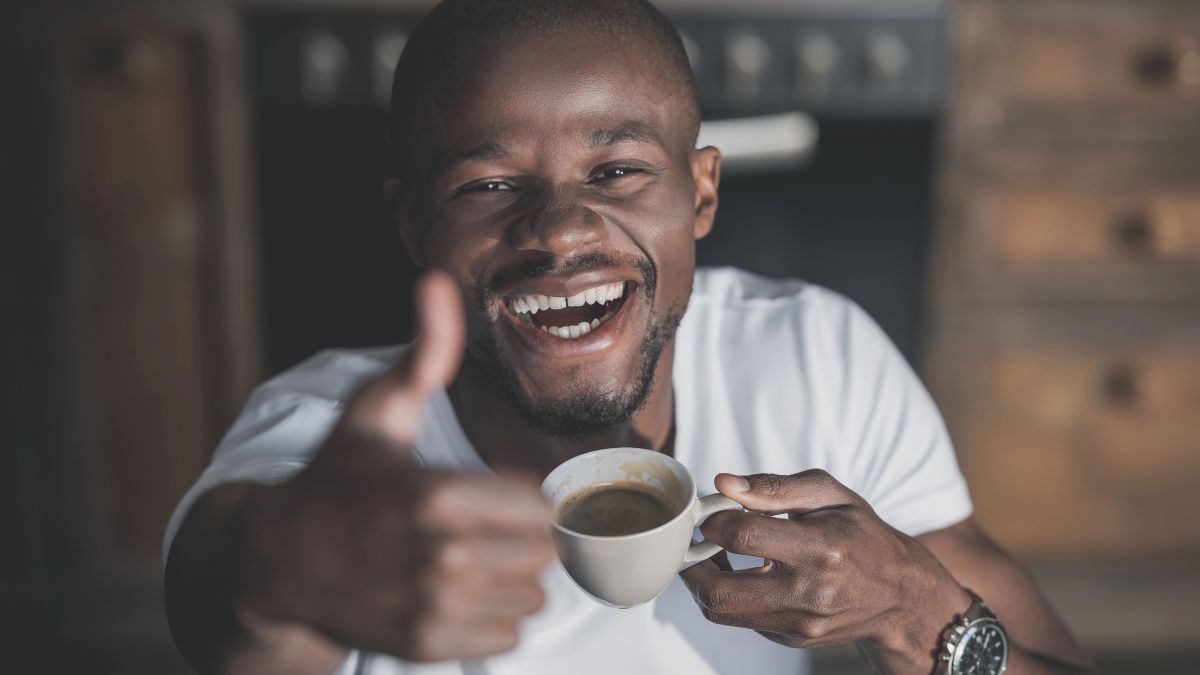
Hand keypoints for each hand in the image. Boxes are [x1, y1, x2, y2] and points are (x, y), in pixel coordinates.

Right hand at [240, 273, 554, 661]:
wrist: (278, 563)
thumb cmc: (336, 478)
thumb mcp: (373, 409)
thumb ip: (422, 353)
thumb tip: (437, 283)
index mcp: (435, 495)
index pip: (540, 504)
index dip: (525, 494)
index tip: (499, 490)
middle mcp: (439, 557)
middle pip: (543, 551)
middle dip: (523, 533)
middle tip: (486, 522)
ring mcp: (432, 608)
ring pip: (533, 595)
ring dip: (514, 576)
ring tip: (474, 555)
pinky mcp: (427, 644)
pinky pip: (509, 633)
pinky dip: (497, 614)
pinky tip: (462, 590)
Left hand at [680, 470, 970, 673]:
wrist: (900, 595)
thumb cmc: (862, 535)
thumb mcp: (830, 495)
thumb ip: (774, 487)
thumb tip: (724, 483)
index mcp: (821, 547)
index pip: (742, 535)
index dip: (712, 518)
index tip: (710, 510)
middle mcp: (808, 592)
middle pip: (719, 590)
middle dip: (692, 562)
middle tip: (693, 540)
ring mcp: (799, 622)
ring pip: (722, 611)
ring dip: (702, 581)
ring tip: (710, 554)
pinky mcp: (791, 638)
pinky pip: (741, 619)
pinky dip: (728, 595)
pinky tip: (739, 572)